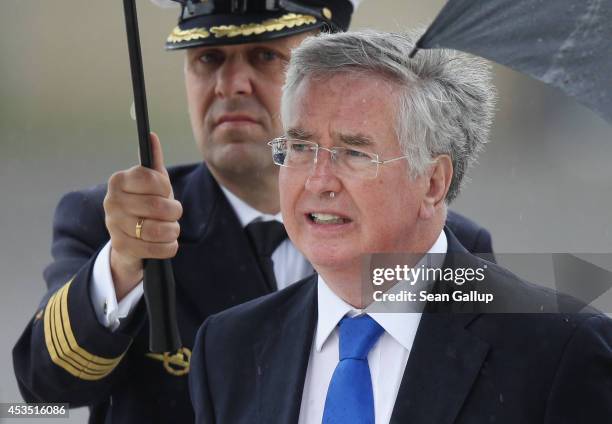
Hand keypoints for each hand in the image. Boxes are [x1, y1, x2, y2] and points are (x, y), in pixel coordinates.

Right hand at [103, 133, 182, 300]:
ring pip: (158, 229)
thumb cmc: (144, 204)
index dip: (166, 187)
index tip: (166, 191)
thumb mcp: (151, 183)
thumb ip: (153, 162)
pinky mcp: (121, 246)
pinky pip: (156, 248)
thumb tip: (151, 136)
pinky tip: (167, 242)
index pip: (151, 178)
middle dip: (174, 212)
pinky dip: (169, 247)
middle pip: (158, 206)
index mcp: (119, 180)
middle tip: (173, 213)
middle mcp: (112, 201)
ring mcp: (114, 225)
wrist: (129, 237)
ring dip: (173, 230)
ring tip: (172, 228)